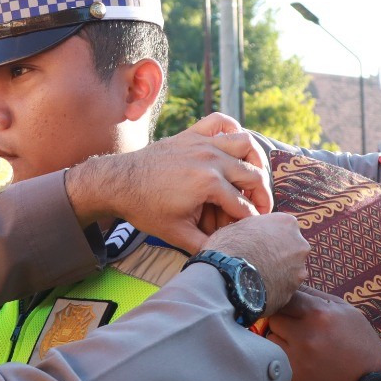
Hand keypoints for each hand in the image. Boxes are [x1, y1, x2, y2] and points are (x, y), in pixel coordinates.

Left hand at [64, 123, 271, 252]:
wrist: (119, 183)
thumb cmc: (146, 209)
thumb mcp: (177, 234)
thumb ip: (205, 245)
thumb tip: (226, 258)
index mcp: (209, 184)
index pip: (243, 204)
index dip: (252, 220)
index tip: (255, 228)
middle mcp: (210, 159)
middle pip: (252, 175)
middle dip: (261, 195)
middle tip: (261, 208)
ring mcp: (201, 143)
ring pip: (245, 143)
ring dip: (256, 160)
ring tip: (255, 176)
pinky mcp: (191, 134)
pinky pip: (219, 122)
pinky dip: (232, 128)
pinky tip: (233, 145)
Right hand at [202, 213, 308, 313]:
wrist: (229, 278)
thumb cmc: (229, 248)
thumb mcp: (237, 227)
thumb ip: (254, 229)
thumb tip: (252, 234)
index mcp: (286, 223)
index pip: (282, 228)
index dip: (268, 237)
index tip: (257, 244)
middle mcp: (299, 244)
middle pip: (291, 248)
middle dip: (278, 254)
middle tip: (259, 261)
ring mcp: (299, 268)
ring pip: (290, 269)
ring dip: (278, 272)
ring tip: (258, 278)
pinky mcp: (295, 289)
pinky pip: (285, 287)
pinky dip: (276, 288)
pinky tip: (260, 289)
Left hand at [263, 287, 380, 380]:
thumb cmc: (361, 344)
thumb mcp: (347, 312)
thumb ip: (317, 296)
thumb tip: (292, 285)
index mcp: (318, 315)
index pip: (283, 299)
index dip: (286, 304)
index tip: (291, 310)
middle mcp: (305, 338)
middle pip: (272, 320)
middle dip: (283, 324)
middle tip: (297, 332)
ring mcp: (297, 364)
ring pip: (270, 344)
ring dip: (281, 344)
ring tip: (301, 351)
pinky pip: (274, 368)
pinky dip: (283, 367)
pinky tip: (302, 368)